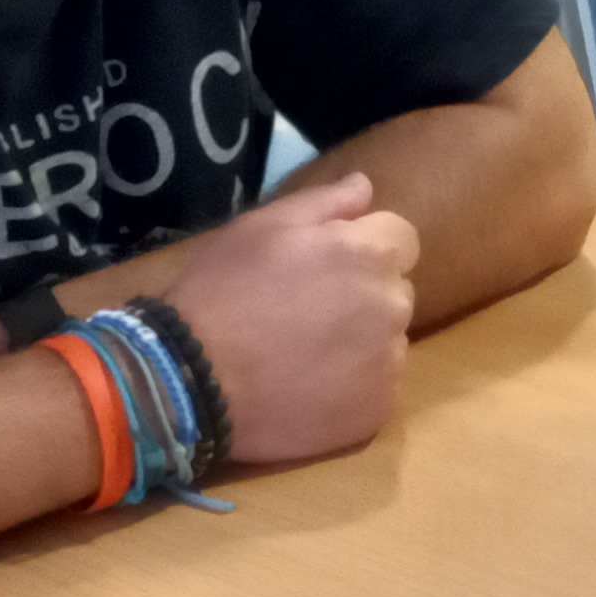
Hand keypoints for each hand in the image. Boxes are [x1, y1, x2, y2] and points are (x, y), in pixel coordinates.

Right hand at [152, 173, 419, 463]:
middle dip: (366, 292)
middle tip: (309, 310)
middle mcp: (391, 306)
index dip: (366, 246)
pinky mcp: (377, 409)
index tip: (327, 264)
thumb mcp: (260, 227)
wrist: (192, 381)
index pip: (402, 239)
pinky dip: (354, 386)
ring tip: (304, 353)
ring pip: (389, 341)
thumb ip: (323, 203)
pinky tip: (309, 387)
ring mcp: (388, 363)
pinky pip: (378, 386)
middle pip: (396, 290)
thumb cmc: (222, 292)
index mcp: (369, 254)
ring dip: (362, 341)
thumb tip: (365, 187)